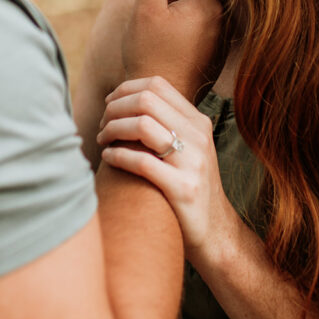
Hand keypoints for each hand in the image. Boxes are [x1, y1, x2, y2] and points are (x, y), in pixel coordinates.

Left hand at [97, 77, 236, 261]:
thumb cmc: (189, 188)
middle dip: (114, 108)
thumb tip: (125, 102)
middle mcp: (198, 136)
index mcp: (198, 122)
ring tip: (102, 141)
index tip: (109, 104)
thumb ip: (166, 125)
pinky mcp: (183, 189)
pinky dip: (117, 156)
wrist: (215, 233)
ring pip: (142, 126)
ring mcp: (192, 162)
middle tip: (102, 125)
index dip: (125, 89)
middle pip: (146, 100)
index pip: (157, 84)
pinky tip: (108, 158)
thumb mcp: (187, 150)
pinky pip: (142, 162)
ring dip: (112, 129)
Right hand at [122, 0, 222, 101]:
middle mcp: (222, 23)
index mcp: (209, 7)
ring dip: (171, 7)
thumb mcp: (146, 8)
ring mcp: (220, 42)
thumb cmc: (149, 54)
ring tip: (145, 15)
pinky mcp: (213, 57)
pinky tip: (159, 35)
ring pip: (195, 11)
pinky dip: (180, 26)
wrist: (158, 99)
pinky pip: (198, 31)